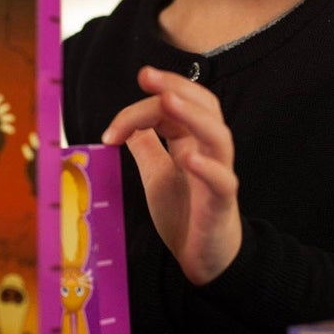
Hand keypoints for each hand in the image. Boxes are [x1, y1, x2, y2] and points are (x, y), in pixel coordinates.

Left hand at [102, 66, 241, 284]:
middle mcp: (208, 151)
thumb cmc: (185, 213)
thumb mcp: (156, 174)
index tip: (111, 130)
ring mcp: (218, 175)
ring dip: (193, 116)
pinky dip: (208, 168)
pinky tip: (189, 158)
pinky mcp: (222, 204)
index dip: (143, 106)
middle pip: (204, 106)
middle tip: (147, 75)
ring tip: (169, 102)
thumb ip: (146, 146)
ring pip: (218, 136)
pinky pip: (223, 181)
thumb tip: (127, 122)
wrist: (205, 258)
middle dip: (176, 86)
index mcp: (191, 141)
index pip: (173, 107)